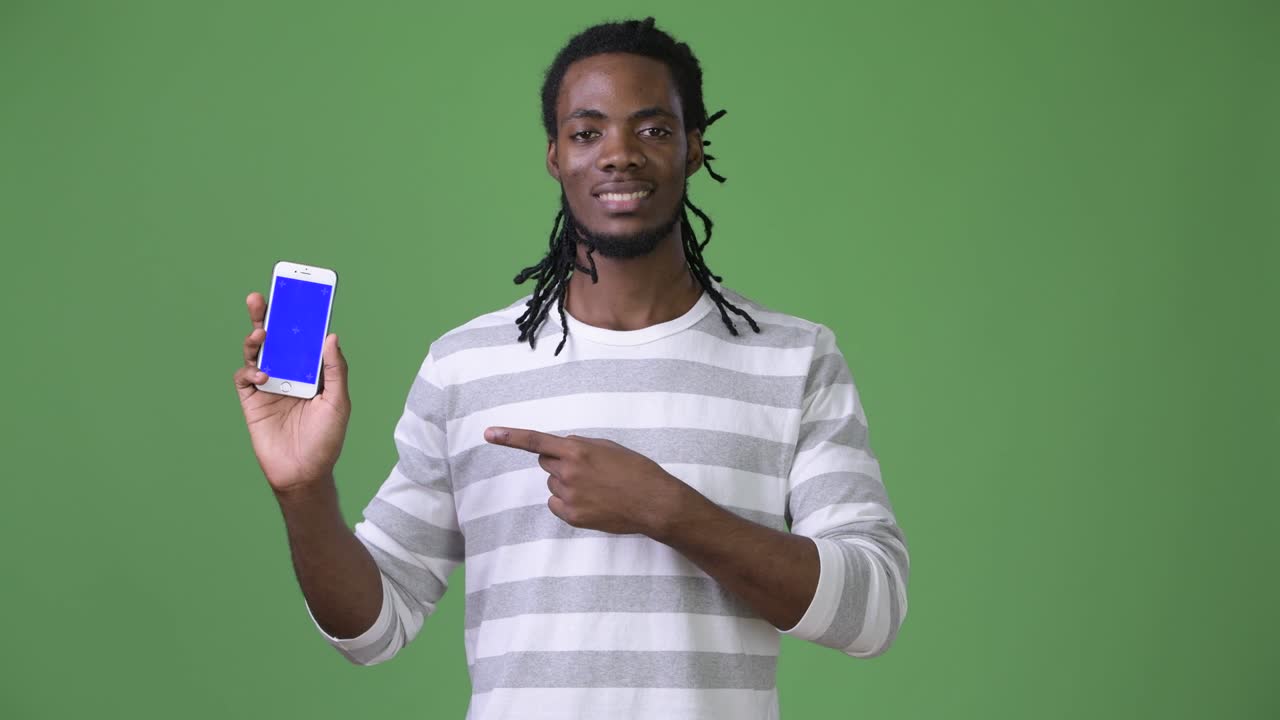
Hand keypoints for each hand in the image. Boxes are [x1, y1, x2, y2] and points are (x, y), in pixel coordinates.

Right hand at [232, 291, 351, 494]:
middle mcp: (288, 374)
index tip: (296, 294)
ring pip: (257, 353)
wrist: (304, 473)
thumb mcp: (338, 402)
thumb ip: (335, 370)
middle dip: (266, 316)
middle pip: (275, 339)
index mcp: (311, 371)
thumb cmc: (326, 439)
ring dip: (255, 339)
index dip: (299, 317)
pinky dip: (250, 371)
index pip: (303, 338)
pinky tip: (262, 376)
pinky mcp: (252, 400)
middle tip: (260, 297)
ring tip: (261, 333)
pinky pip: (244, 377)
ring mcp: (269, 386)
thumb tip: (330, 336)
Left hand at [483, 427, 685, 536]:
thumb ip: (581, 446)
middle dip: (559, 463)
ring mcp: (569, 496)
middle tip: (586, 469)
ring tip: (596, 488)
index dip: (510, 437)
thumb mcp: (609, 447)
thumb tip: (562, 448)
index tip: (489, 434)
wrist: (654, 503)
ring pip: (553, 485)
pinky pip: (556, 504)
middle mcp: (569, 472)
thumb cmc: (636, 471)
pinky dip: (567, 502)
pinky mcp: (573, 517)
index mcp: (578, 450)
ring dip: (566, 483)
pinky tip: (591, 502)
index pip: (536, 441)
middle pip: (546, 463)